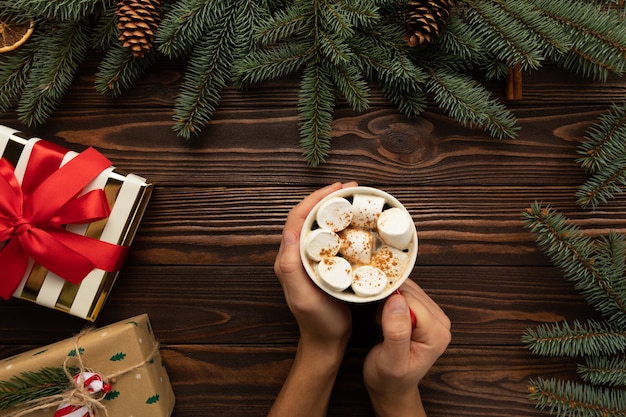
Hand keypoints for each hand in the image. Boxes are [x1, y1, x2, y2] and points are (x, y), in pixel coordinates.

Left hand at [274, 181, 356, 349]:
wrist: (327, 342)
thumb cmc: (318, 322)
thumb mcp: (304, 297)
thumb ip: (290, 267)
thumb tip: (289, 233)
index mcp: (288, 258)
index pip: (297, 218)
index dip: (315, 199)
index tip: (337, 189)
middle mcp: (296, 255)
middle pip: (308, 216)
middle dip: (327, 198)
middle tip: (350, 188)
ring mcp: (309, 259)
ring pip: (319, 224)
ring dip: (334, 208)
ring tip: (354, 199)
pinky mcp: (322, 264)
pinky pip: (329, 237)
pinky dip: (341, 224)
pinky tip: (356, 222)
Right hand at [363, 279, 450, 416]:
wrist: (391, 387)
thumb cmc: (390, 379)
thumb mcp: (390, 361)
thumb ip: (396, 332)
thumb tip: (397, 301)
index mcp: (436, 333)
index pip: (410, 299)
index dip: (389, 307)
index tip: (380, 323)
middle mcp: (439, 321)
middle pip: (408, 291)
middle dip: (388, 303)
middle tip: (382, 326)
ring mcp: (431, 315)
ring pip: (405, 289)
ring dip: (388, 301)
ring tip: (383, 324)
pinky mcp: (421, 311)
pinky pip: (403, 293)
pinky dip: (389, 301)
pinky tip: (385, 318)